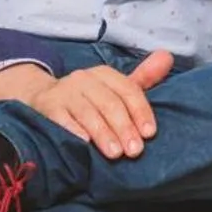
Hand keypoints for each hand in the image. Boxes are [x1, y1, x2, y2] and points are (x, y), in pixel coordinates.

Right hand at [27, 52, 172, 158]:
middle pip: (110, 103)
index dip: (140, 111)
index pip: (128, 90)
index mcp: (106, 74)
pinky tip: (84, 145)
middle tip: (134, 151)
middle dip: (124, 127)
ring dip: (103, 134)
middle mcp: (85, 79)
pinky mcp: (48, 106)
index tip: (149, 133)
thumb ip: (143, 78)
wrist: (43, 98)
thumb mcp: (114, 88)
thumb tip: (168, 57)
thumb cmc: (89, 98)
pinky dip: (74, 132)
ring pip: (88, 113)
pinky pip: (62, 119)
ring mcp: (65, 92)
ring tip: (115, 154)